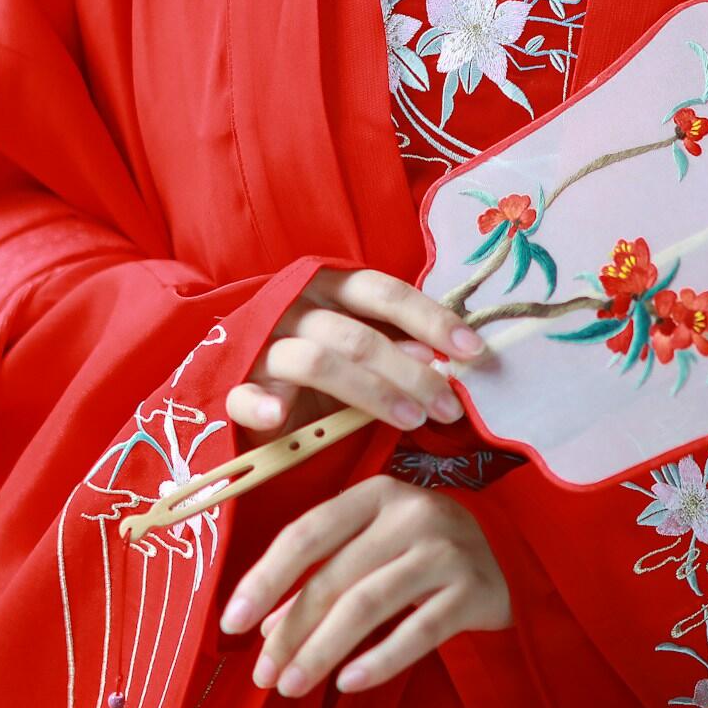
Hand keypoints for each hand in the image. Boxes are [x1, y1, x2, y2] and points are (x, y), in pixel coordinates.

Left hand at [218, 475, 510, 696]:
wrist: (514, 560)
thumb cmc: (426, 553)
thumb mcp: (375, 547)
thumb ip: (325, 575)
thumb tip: (267, 628)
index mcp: (377, 493)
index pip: (307, 533)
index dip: (265, 578)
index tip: (231, 622)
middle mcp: (412, 512)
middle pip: (334, 576)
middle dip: (290, 629)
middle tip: (263, 674)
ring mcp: (446, 548)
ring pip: (368, 604)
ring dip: (322, 650)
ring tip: (291, 685)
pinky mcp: (474, 588)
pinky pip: (418, 631)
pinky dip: (379, 661)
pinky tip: (348, 683)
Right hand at [226, 268, 484, 442]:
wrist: (249, 379)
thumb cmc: (323, 363)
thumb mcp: (363, 349)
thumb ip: (397, 348)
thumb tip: (440, 359)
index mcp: (331, 286)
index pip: (386, 292)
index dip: (431, 318)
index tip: (473, 351)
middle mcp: (297, 307)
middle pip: (359, 336)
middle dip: (412, 373)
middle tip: (449, 408)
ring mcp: (263, 344)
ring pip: (317, 362)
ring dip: (370, 393)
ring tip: (411, 422)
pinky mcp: (234, 384)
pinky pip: (244, 393)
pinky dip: (261, 404)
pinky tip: (279, 418)